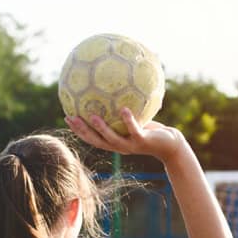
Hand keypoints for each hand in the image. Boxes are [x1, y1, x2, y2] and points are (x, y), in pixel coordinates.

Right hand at [65, 108, 185, 163]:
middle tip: (71, 118)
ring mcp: (131, 146)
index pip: (92, 138)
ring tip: (92, 116)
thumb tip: (113, 90)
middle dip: (83, 131)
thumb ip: (124, 110)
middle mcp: (120, 147)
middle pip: (96, 141)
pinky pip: (134, 130)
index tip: (66, 117)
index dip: (78, 130)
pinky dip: (128, 120)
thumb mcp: (137, 120)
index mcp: (115, 142)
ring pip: (112, 139)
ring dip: (101, 129)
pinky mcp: (143, 142)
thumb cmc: (153, 131)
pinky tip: (124, 109)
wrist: (170, 145)